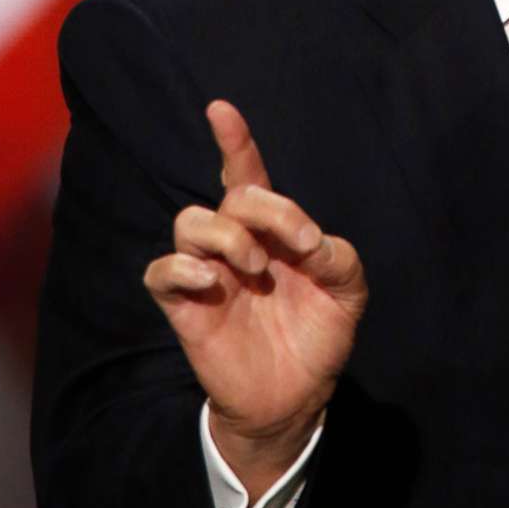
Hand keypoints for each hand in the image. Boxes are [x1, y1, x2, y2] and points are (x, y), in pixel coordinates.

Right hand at [144, 100, 367, 499]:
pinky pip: (160, 272)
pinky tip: (211, 279)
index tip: (221, 109)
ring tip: (255, 266)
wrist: (297, 398)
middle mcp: (234, 245)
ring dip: (226, 234)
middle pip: (229, 197)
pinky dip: (180, 266)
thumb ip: (338, 256)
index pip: (245, 175)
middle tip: (299, 245)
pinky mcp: (185, 308)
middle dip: (266, 208)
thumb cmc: (318, 336)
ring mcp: (207, 275)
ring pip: (189, 222)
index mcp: (270, 231)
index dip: (234, 141)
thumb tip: (311, 240)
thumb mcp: (347, 292)